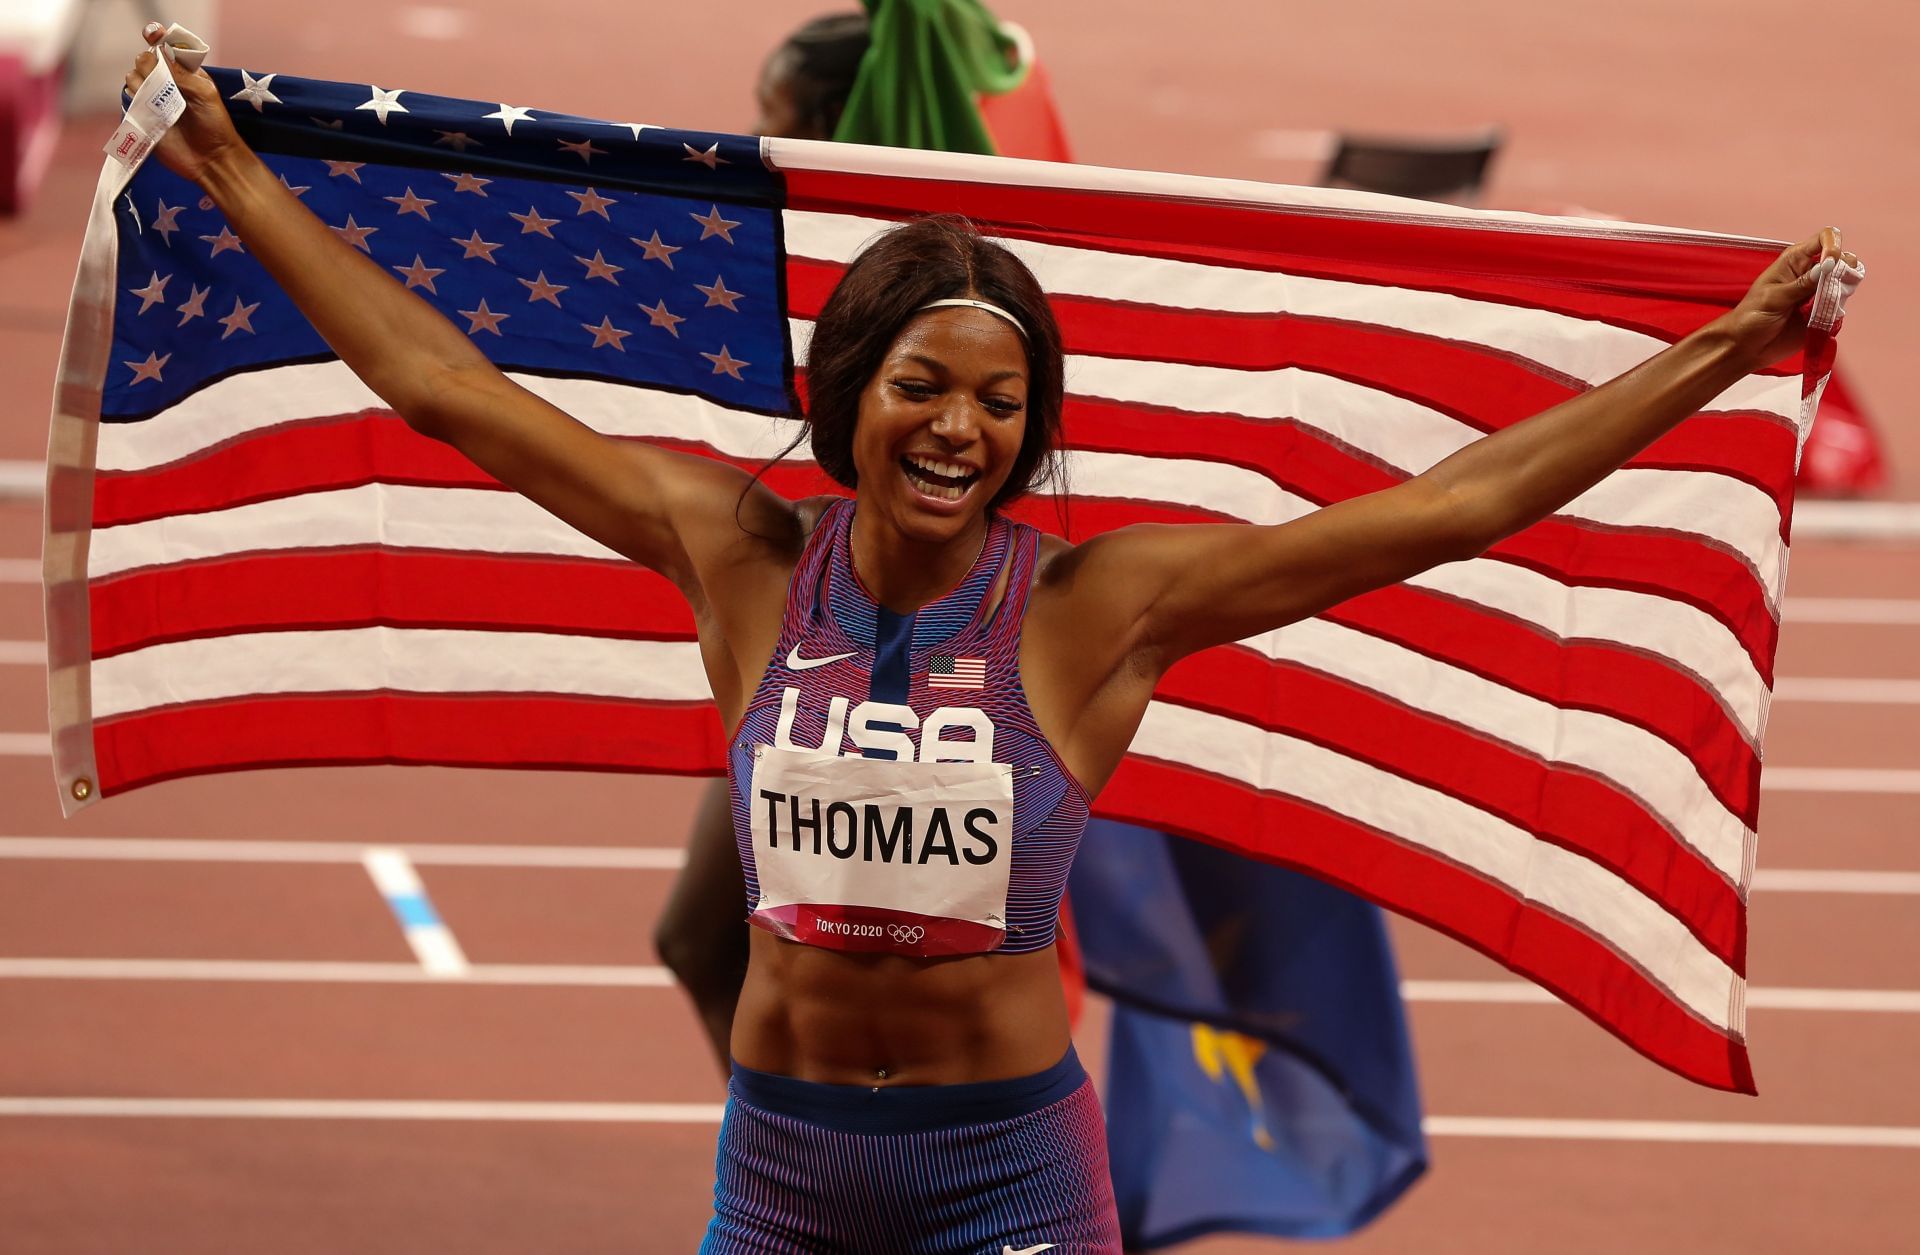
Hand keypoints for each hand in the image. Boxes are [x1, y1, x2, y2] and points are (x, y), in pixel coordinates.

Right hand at [124, 23, 246, 184]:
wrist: (211, 160)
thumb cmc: (215, 125)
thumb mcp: (204, 93)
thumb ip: (182, 72)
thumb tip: (160, 52)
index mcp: (183, 72)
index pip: (162, 49)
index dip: (155, 39)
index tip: (151, 34)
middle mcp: (165, 83)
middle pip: (141, 61)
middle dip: (148, 67)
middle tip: (165, 84)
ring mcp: (152, 99)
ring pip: (131, 78)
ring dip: (142, 85)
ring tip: (162, 102)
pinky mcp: (143, 116)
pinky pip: (128, 100)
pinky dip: (135, 100)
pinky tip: (150, 110)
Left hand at [1711, 227, 1858, 370]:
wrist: (1747, 347)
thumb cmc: (1751, 317)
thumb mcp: (1773, 298)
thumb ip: (1802, 284)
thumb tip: (1828, 266)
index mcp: (1796, 260)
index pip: (1824, 238)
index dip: (1833, 246)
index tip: (1831, 263)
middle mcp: (1812, 272)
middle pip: (1844, 260)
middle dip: (1844, 272)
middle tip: (1827, 291)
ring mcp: (1820, 292)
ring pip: (1847, 282)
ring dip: (1842, 293)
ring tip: (1821, 308)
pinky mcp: (1824, 311)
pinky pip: (1842, 305)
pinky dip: (1838, 310)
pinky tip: (1822, 318)